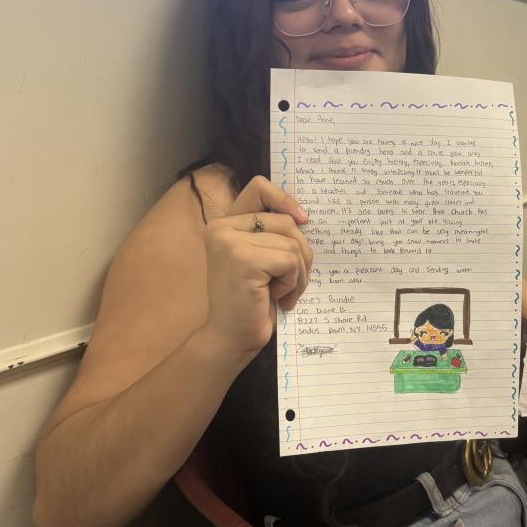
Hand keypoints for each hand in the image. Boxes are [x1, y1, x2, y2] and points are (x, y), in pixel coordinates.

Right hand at [202, 176, 311, 362]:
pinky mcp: (243, 260)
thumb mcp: (261, 260)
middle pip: (286, 221)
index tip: (304, 220)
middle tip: (292, 282)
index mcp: (224, 224)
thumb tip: (305, 216)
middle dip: (301, 253)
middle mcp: (221, 228)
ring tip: (282, 293)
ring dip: (298, 273)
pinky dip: (292, 283)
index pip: (259, 188)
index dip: (285, 199)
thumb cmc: (251, 303)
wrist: (230, 339)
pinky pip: (290, 261)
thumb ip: (272, 234)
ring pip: (291, 243)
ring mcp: (229, 242)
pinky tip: (276, 298)